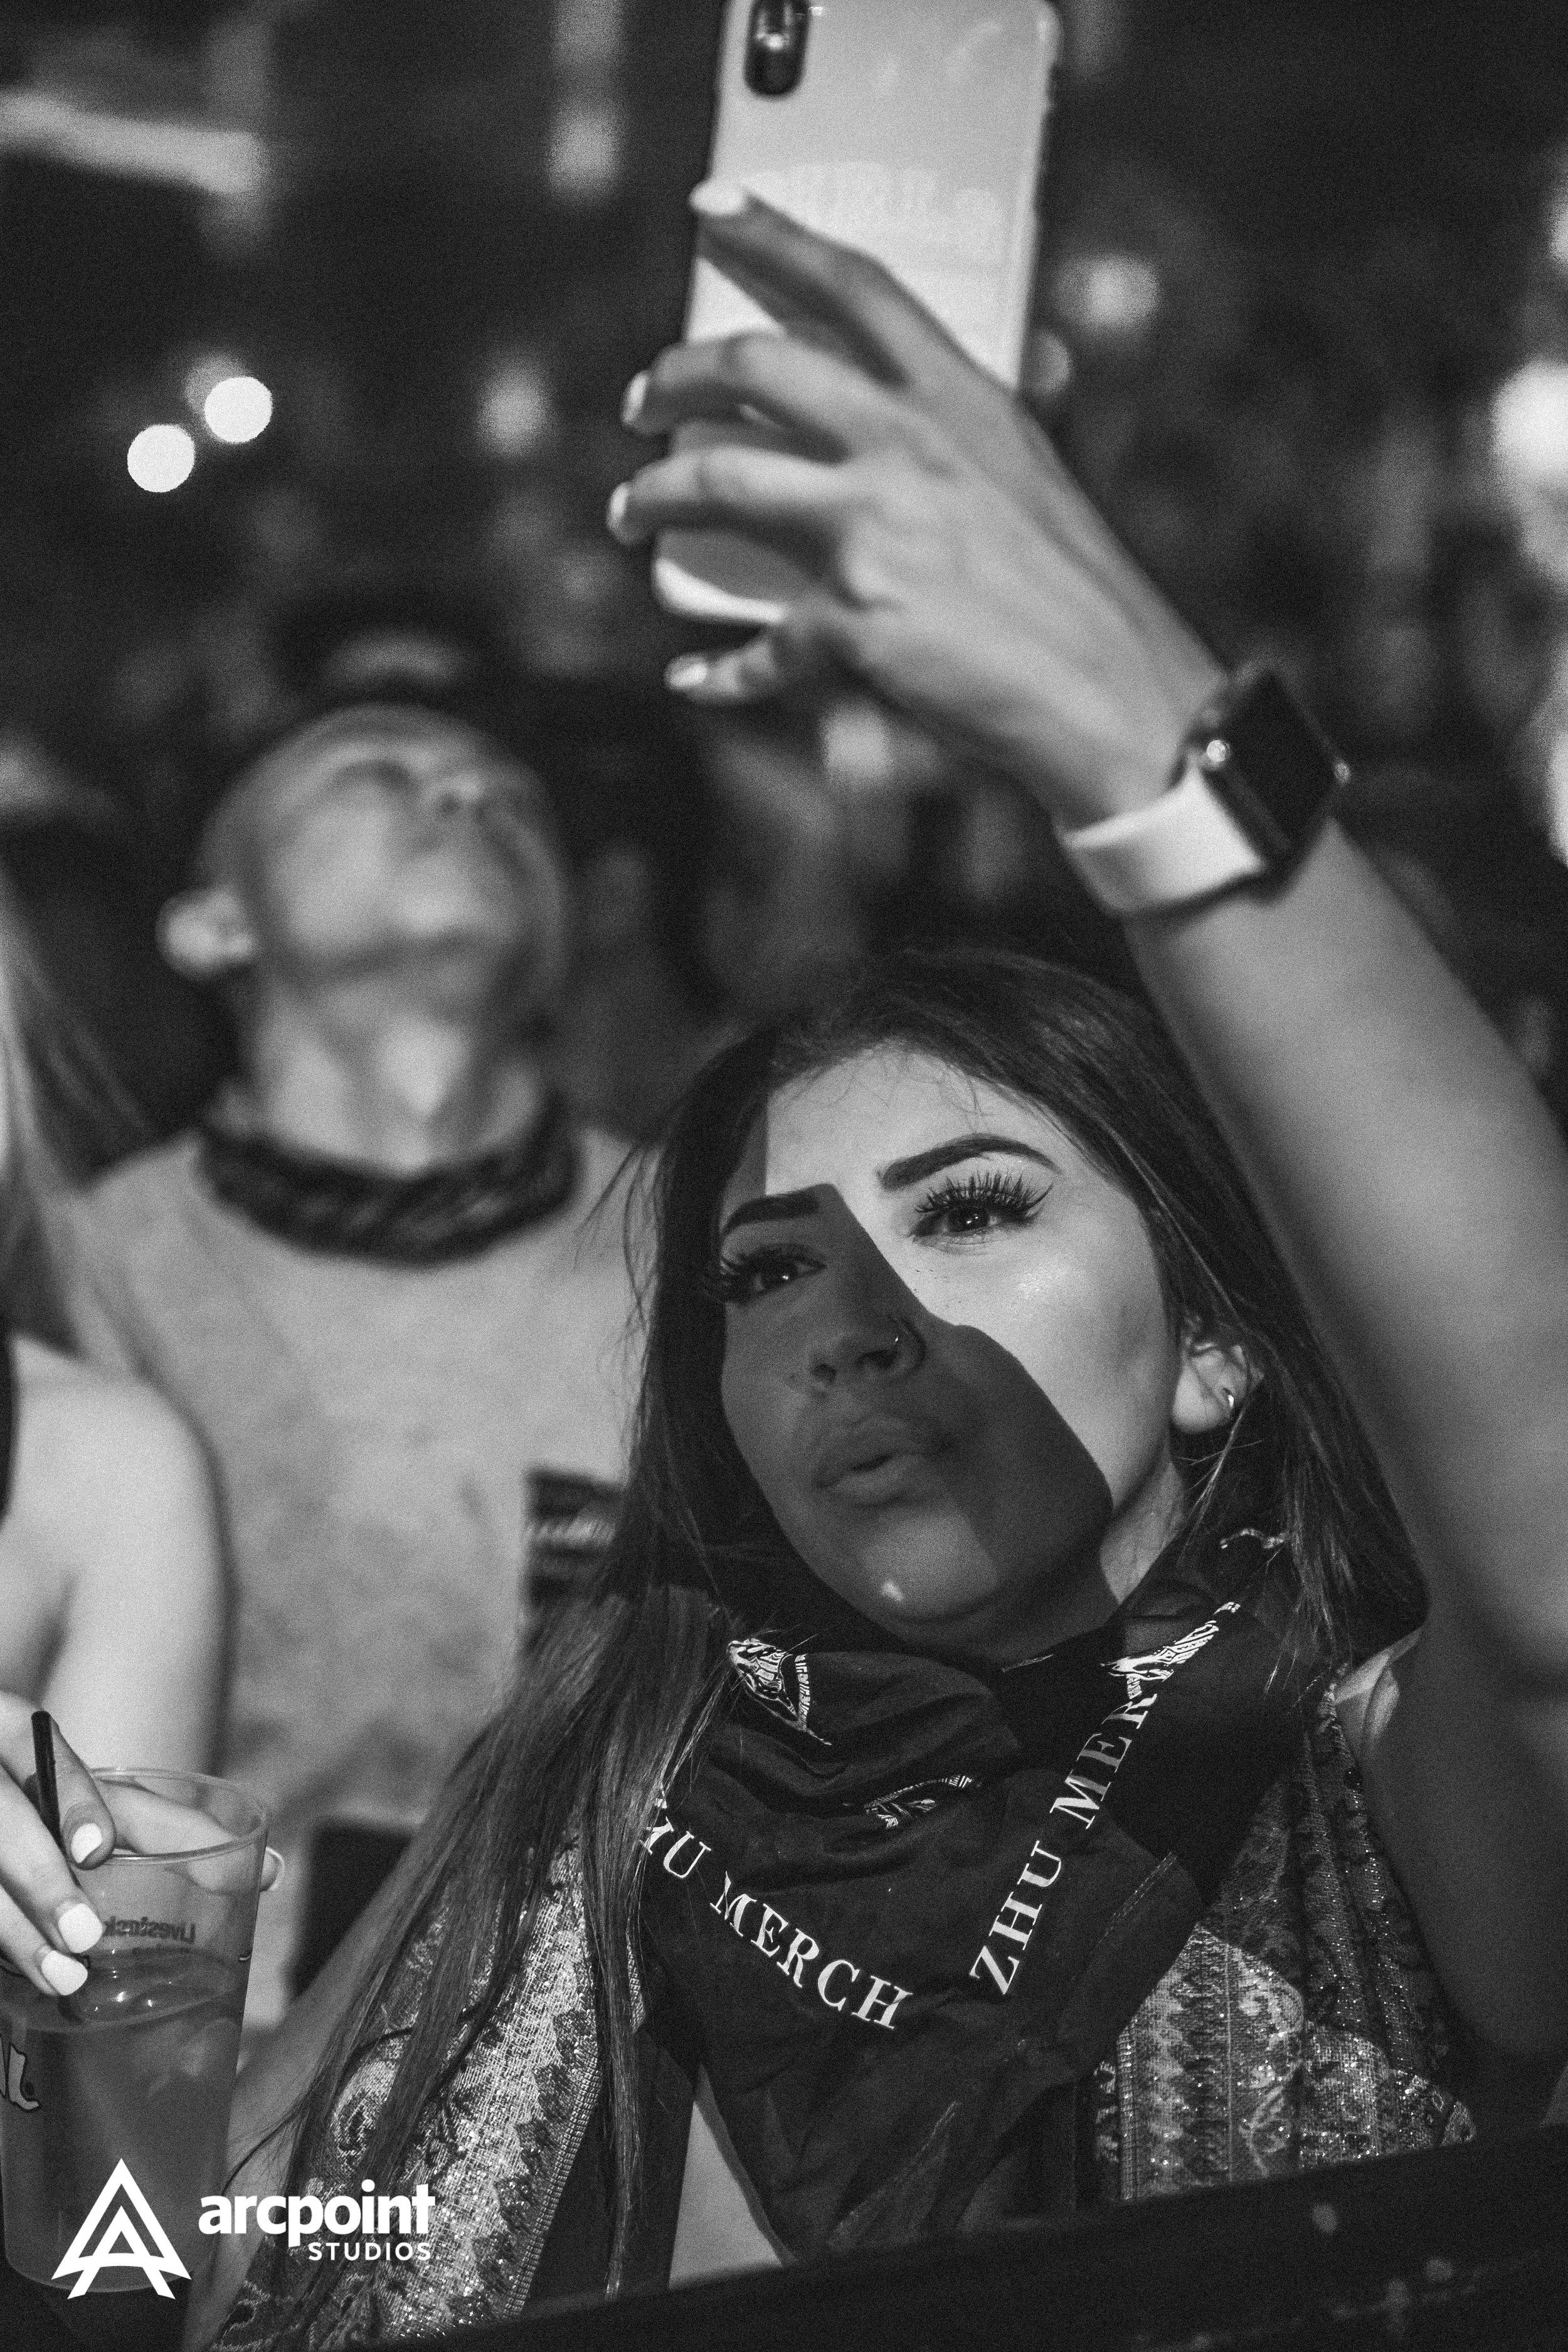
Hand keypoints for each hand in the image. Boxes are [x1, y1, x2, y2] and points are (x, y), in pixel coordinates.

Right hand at [0, 1698, 279, 1998]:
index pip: (44, 1755)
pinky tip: (25, 1979)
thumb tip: (270, 1870)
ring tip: (64, 1976)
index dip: (72, 1804)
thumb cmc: (59, 1816)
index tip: (96, 1851)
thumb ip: (168, 1828)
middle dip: (42, 1881)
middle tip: (85, 1936)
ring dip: (17, 1930)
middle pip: (5, 1822)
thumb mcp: (97, 1804)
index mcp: (18, 1739)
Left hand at [612, 185, 1223, 828]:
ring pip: (716, 483)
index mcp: (957, 398)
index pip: (851, 286)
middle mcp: (905, 444)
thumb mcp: (1024, 475)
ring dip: (652, 497)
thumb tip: (897, 427)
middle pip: (751, 369)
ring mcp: (872, 528)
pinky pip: (759, 645)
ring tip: (633, 513)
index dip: (773, 237)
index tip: (712, 212)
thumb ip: (954, 438)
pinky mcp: (853, 619)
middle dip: (673, 379)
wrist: (1108, 688)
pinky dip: (719, 671)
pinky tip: (694, 679)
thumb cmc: (1073, 592)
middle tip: (643, 405)